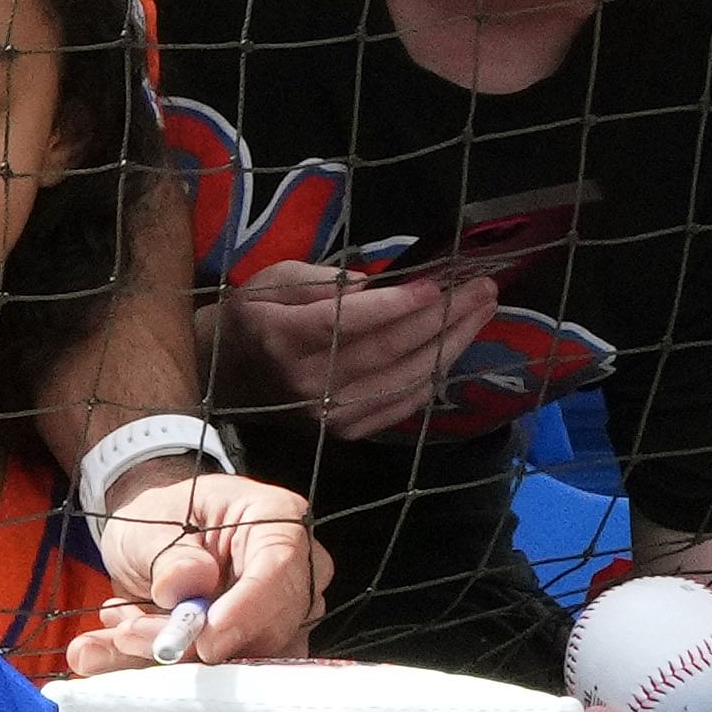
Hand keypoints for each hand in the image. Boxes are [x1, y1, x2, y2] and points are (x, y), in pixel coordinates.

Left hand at [74, 461, 318, 665]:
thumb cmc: (161, 518)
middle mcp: (286, 574)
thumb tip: (186, 582)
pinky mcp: (246, 648)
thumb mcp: (149, 524)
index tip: (210, 632)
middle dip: (199, 641)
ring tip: (121, 633)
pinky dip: (164, 669)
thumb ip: (168, 556)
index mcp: (275, 521)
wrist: (148, 540)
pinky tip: (120, 650)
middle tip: (136, 635)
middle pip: (269, 625)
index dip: (248, 606)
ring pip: (242, 658)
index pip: (279, 567)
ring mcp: (272, 616)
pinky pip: (215, 674)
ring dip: (175, 658)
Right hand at [212, 250, 487, 444]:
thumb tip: (373, 286)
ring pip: (405, 379)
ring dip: (451, 344)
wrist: (229, 378)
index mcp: (283, 338)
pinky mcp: (346, 431)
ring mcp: (329, 415)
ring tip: (481, 311)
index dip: (398, 304)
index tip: (437, 284)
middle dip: (442, 317)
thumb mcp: (272, 279)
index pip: (349, 322)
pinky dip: (433, 375)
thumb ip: (320, 279)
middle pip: (388, 350)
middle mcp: (308, 383)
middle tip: (481, 288)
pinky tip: (455, 347)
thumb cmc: (255, 318)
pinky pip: (402, 403)